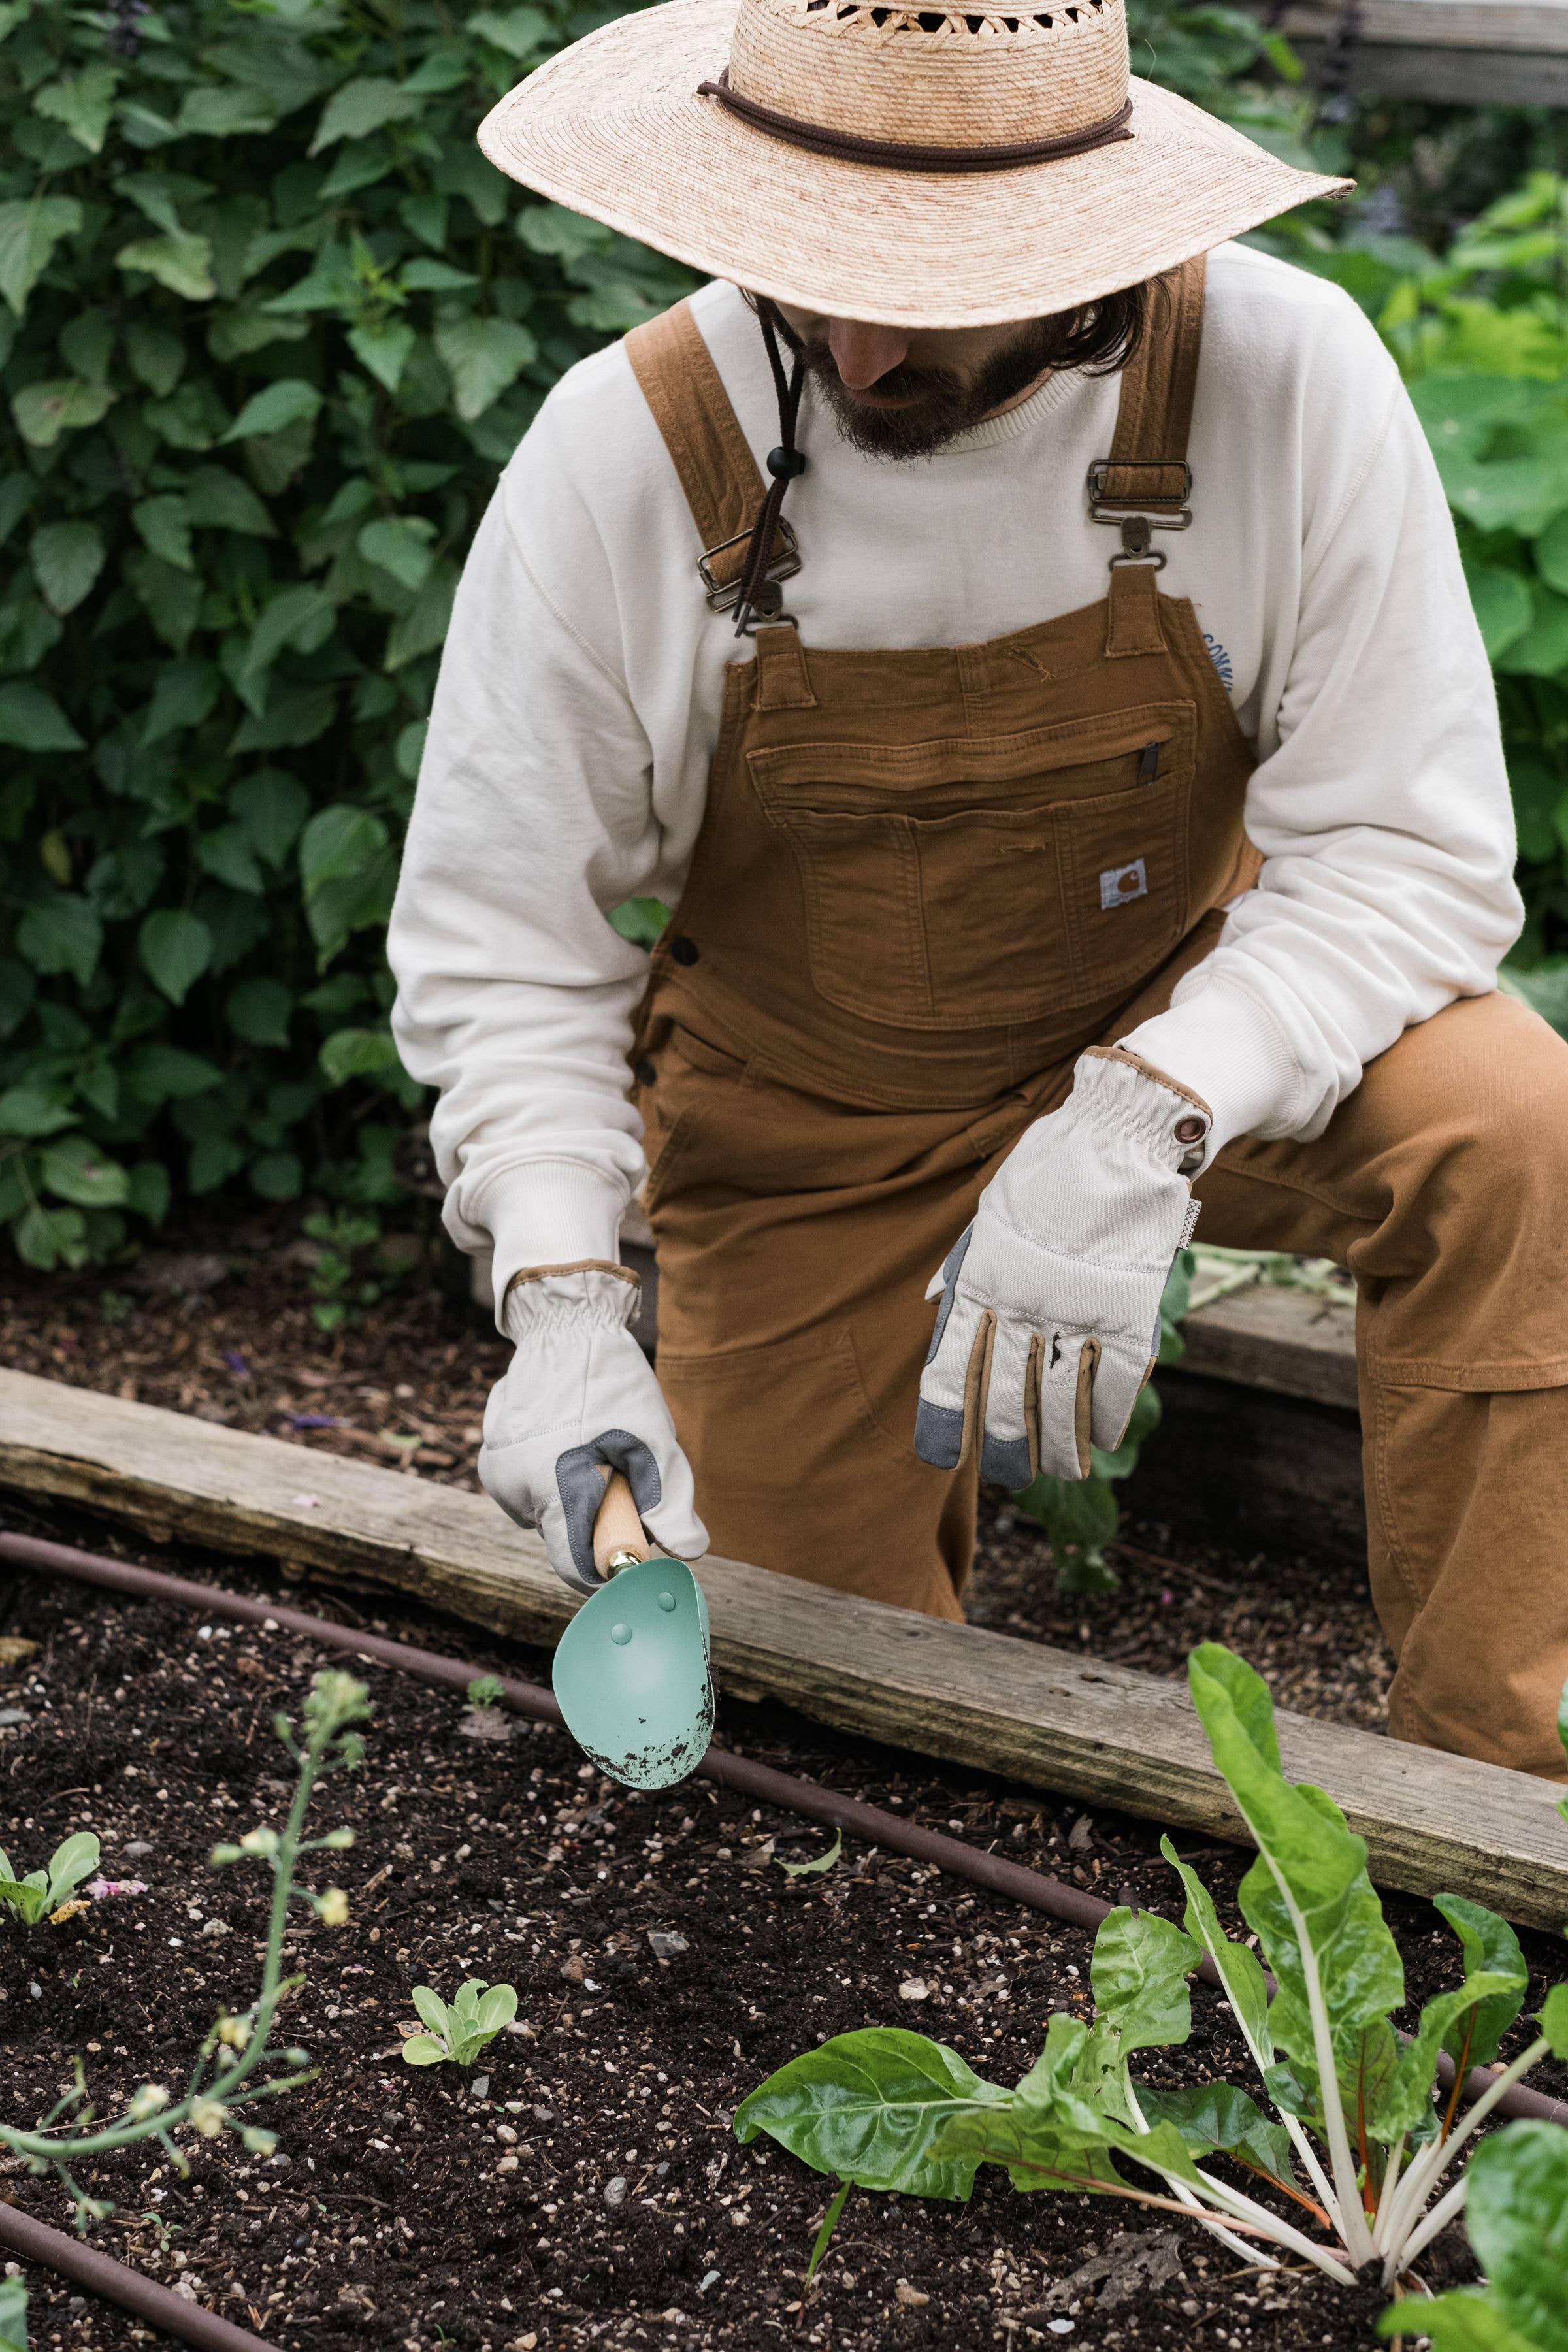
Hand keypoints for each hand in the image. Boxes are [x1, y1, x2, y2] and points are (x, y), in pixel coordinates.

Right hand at [479, 1262, 706, 1592]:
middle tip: (619, 1473)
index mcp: (555, 1491)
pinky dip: (549, 1474)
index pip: (574, 1567)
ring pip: (545, 1510)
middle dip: (595, 1519)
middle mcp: (515, 1489)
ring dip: (571, 1495)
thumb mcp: (654, 1441)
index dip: (607, 1570)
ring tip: (591, 1447)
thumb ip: (670, 1503)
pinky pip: (527, 1486)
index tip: (632, 1555)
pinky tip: (565, 1437)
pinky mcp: (491, 1454)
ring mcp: (498, 1471)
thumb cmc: (613, 1385)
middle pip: (563, 1536)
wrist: (565, 1327)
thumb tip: (688, 1552)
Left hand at [915, 1048, 1209, 1485]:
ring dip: (1062, 1446)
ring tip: (1063, 1472)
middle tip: (1008, 1477)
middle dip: (1006, 1448)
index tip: (943, 1458)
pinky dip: (1110, 1417)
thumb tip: (932, 1306)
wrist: (1121, 1137)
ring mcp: (1077, 1310)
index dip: (947, 1420)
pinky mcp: (1129, 1310)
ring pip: (1061, 1401)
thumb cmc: (1050, 1173)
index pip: (951, 1368)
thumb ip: (964, 1267)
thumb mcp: (989, 1215)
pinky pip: (1117, 1381)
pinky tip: (1105, 1441)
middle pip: (1006, 1398)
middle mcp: (1022, 1304)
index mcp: (980, 1281)